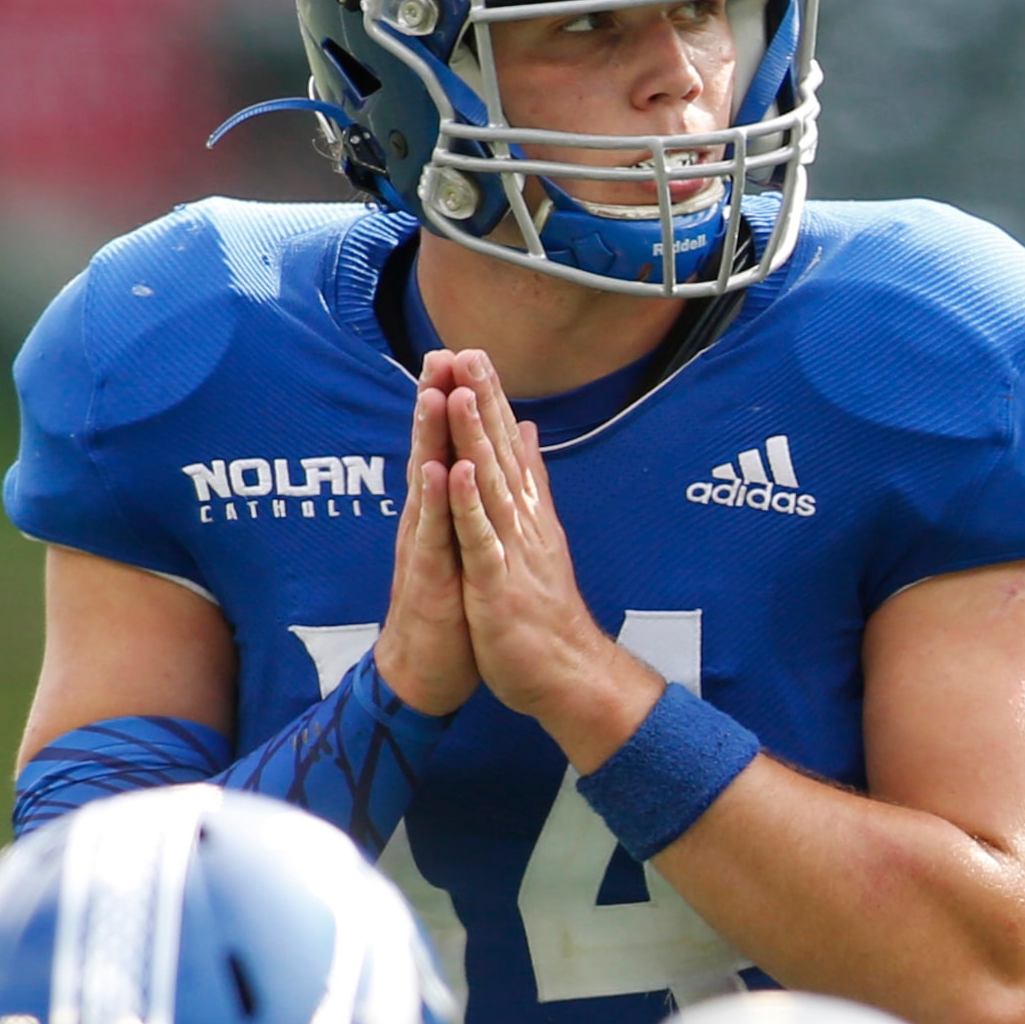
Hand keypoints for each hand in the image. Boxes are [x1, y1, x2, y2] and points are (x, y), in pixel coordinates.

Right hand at [372, 351, 479, 714]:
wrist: (425, 671)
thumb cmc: (446, 609)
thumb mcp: (460, 547)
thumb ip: (464, 505)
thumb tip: (470, 466)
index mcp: (440, 512)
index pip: (446, 447)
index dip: (454, 402)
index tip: (462, 354)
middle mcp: (426, 521)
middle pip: (429, 451)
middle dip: (434, 402)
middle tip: (438, 351)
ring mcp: (423, 546)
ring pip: (425, 483)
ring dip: (427, 439)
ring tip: (432, 392)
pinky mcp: (426, 577)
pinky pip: (429, 535)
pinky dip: (432, 502)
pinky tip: (433, 471)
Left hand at [442, 350, 659, 760]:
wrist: (567, 673)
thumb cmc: (544, 610)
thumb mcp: (537, 535)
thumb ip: (531, 482)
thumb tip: (525, 432)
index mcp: (526, 512)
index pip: (506, 445)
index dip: (491, 398)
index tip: (474, 352)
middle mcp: (522, 522)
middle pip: (500, 451)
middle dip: (483, 400)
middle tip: (468, 350)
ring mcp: (512, 550)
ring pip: (489, 484)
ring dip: (476, 437)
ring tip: (462, 391)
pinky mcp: (498, 583)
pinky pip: (480, 538)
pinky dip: (468, 504)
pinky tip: (457, 470)